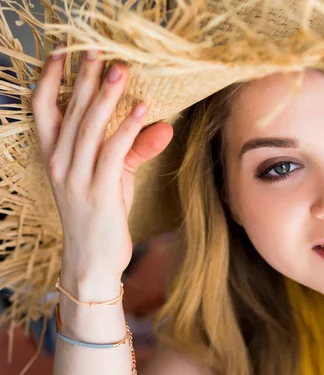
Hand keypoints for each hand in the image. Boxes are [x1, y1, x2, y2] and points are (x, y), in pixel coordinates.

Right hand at [32, 45, 173, 280]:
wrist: (93, 259)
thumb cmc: (101, 213)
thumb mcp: (114, 175)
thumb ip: (134, 148)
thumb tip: (163, 123)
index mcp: (54, 155)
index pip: (43, 109)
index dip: (51, 79)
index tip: (63, 51)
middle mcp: (59, 163)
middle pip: (70, 112)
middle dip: (86, 79)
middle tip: (100, 49)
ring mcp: (75, 179)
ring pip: (89, 129)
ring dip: (106, 97)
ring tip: (121, 70)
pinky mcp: (98, 193)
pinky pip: (112, 154)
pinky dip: (127, 130)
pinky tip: (141, 109)